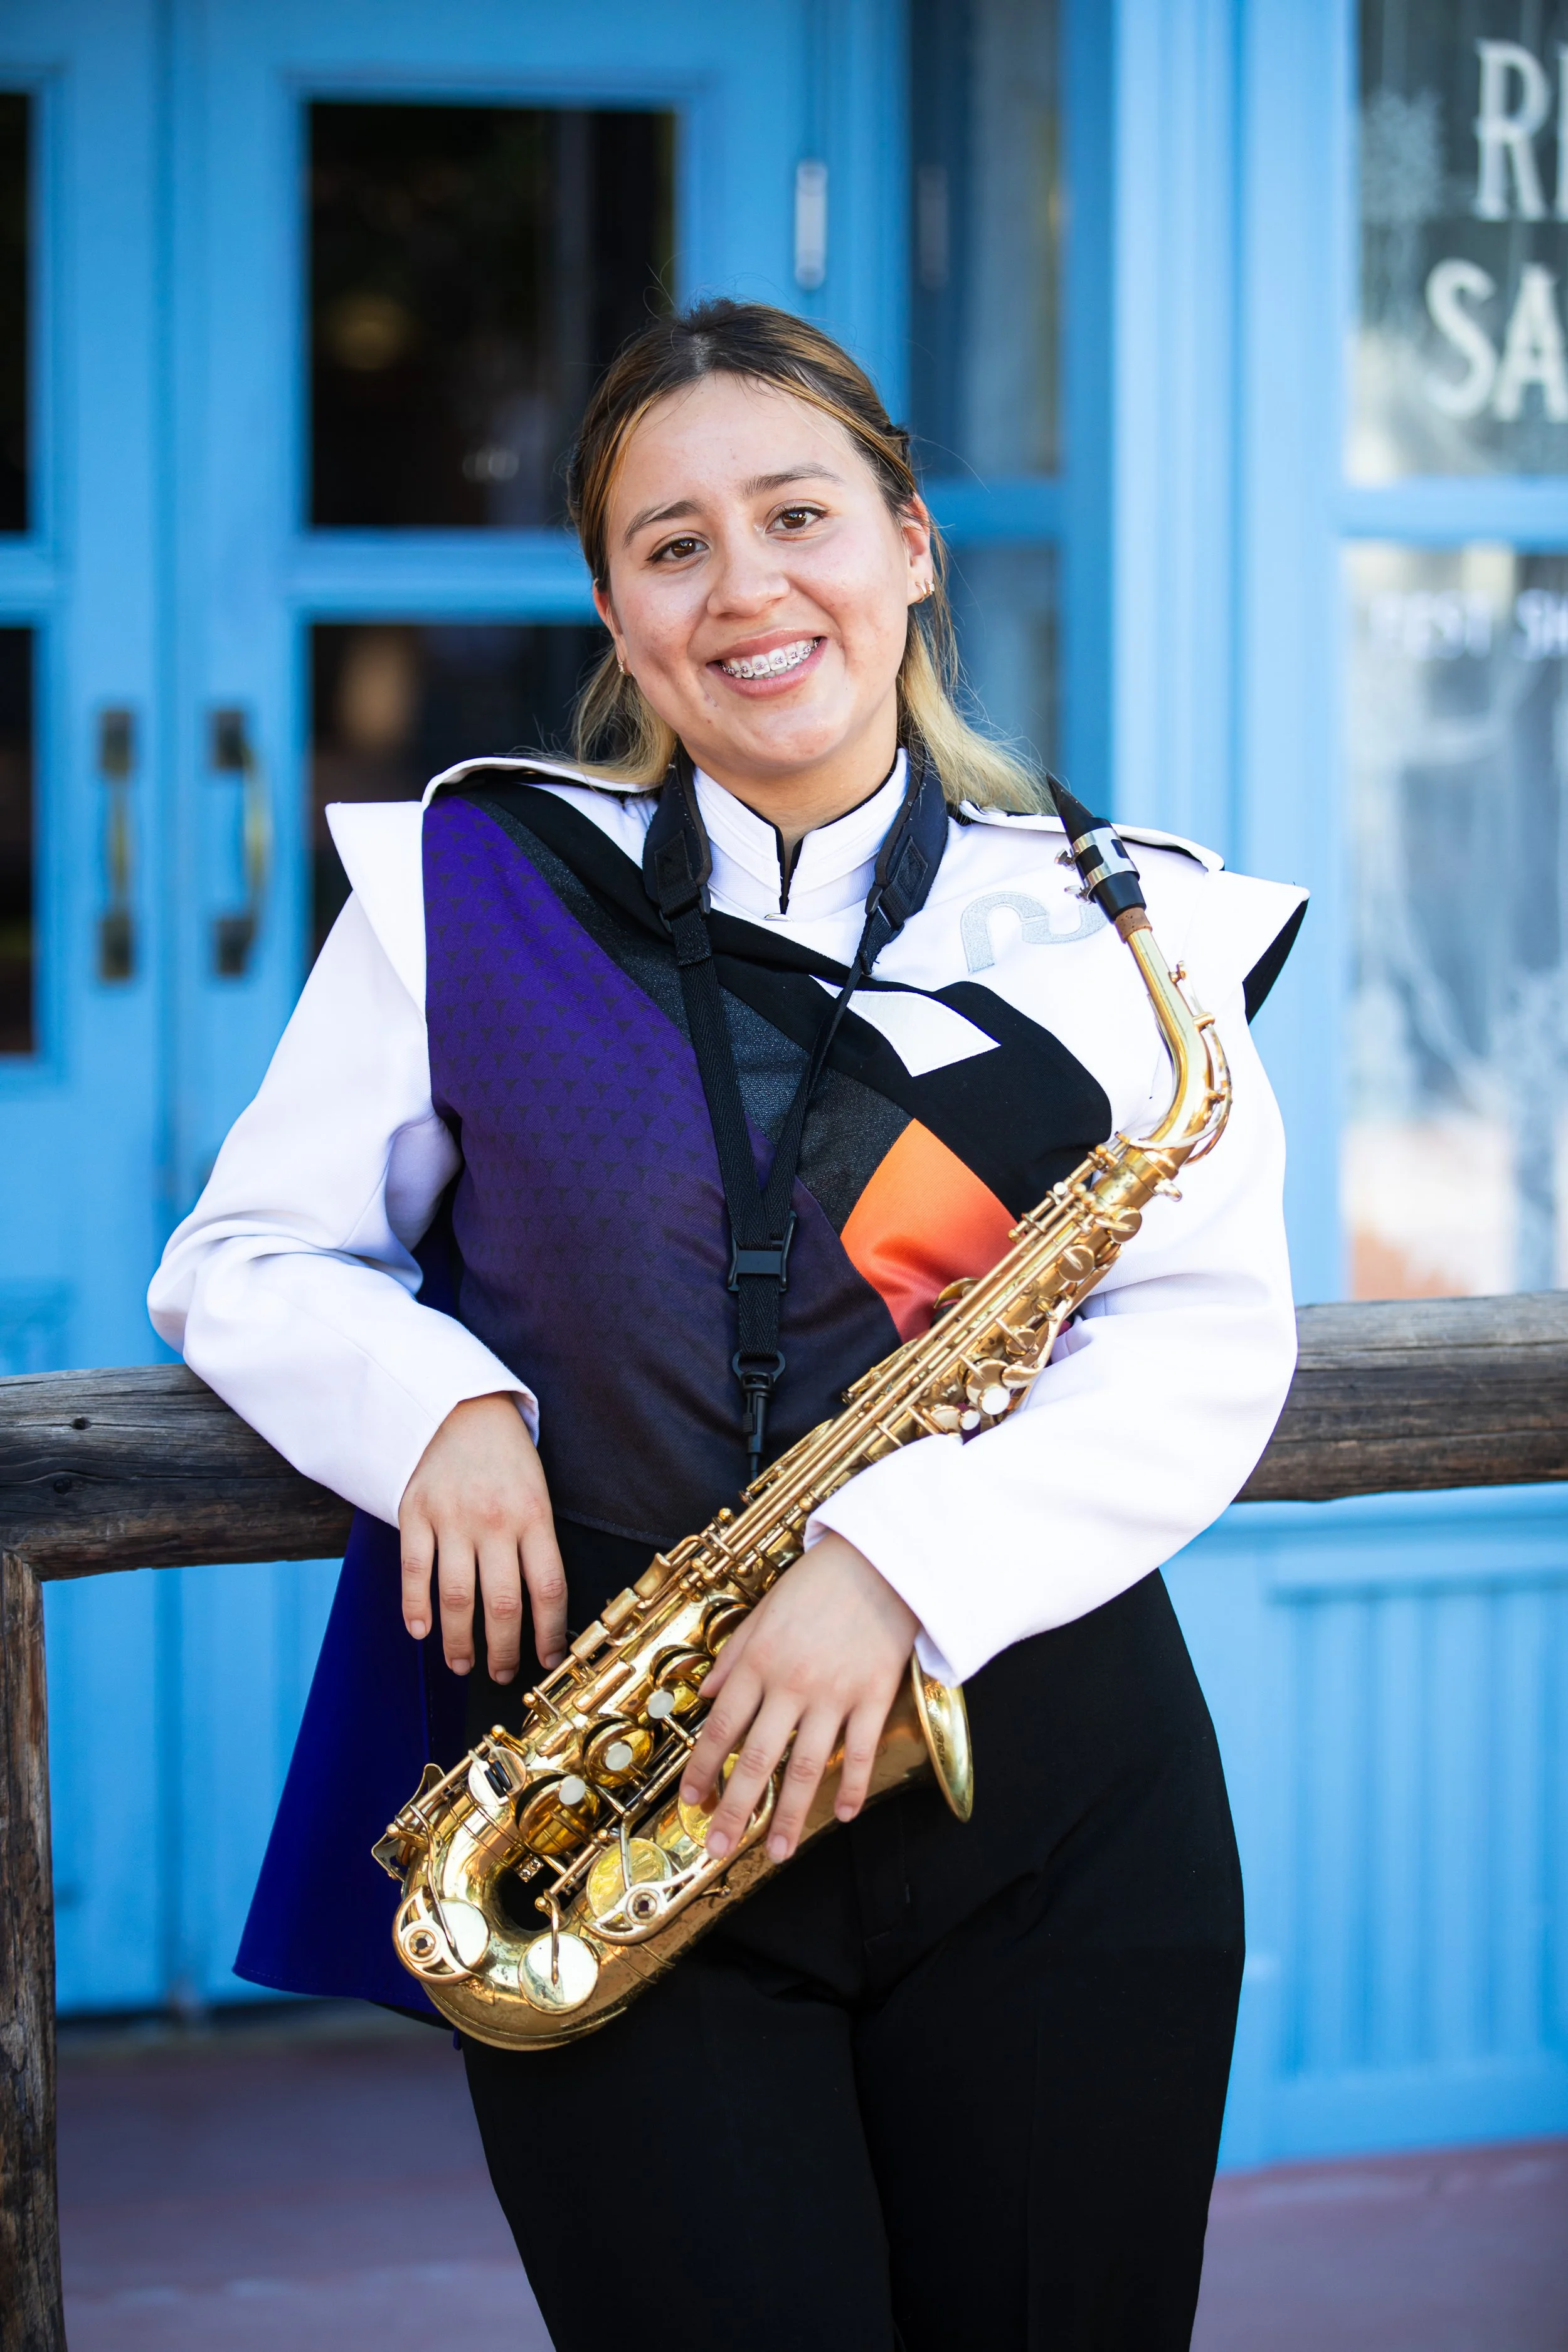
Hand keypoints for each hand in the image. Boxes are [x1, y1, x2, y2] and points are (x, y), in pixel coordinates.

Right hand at [398, 1394, 566, 1682]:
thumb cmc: (506, 1456)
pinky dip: (415, 1608)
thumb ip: (537, 1542)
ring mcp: (452, 1518)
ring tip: (463, 1664)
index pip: (548, 1588)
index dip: (550, 1633)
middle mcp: (495, 1521)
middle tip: (502, 1675)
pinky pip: (415, 1571)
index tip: (548, 1660)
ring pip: (456, 1598)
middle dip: (503, 1651)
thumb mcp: (538, 1491)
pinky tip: (420, 1632)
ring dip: (459, 1641)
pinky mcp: (415, 1513)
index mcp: (534, 1515)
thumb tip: (541, 1607)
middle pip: (502, 1605)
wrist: (459, 1405)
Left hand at [679, 1534, 918, 1865]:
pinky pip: (860, 1752)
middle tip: (720, 1846)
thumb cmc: (820, 1580)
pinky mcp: (874, 1696)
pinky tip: (843, 1815)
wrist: (881, 1559)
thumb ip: (734, 1655)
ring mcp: (835, 1694)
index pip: (721, 1727)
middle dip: (735, 1809)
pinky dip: (852, 1787)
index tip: (691, 1801)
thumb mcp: (764, 1609)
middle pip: (757, 1759)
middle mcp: (791, 1684)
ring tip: (780, 1851)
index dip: (702, 1769)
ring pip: (806, 1767)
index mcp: (759, 1662)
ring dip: (791, 1815)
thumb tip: (705, 1693)